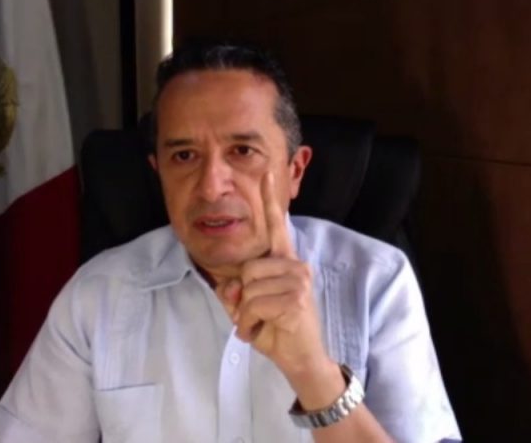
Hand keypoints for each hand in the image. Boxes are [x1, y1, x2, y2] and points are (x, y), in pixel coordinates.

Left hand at [216, 172, 336, 386]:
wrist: (300, 358)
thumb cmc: (276, 328)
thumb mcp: (248, 306)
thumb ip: (236, 291)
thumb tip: (229, 285)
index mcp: (284, 262)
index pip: (277, 226)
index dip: (270, 200)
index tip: (267, 173)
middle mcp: (295, 265)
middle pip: (247, 268)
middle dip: (241, 297)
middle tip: (254, 314)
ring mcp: (298, 281)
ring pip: (249, 287)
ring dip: (246, 314)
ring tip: (261, 324)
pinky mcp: (296, 298)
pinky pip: (255, 304)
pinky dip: (250, 323)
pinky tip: (263, 330)